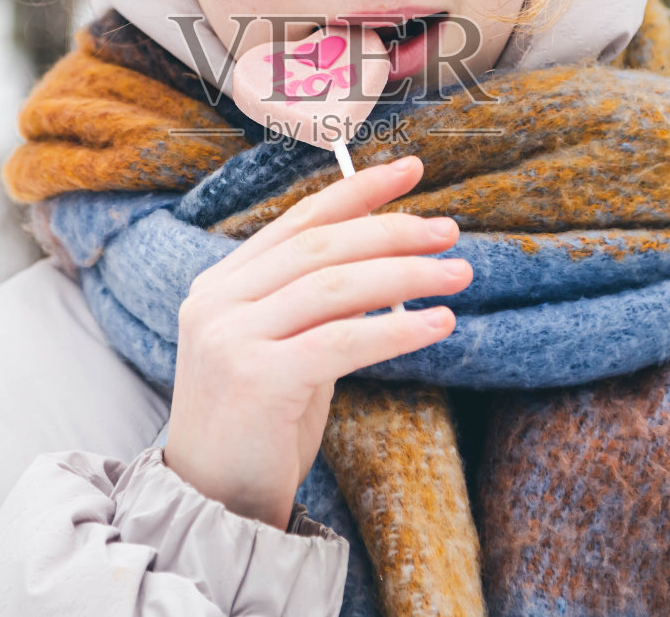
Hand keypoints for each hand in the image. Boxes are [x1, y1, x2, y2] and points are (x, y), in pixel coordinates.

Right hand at [162, 154, 469, 529]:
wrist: (213, 500)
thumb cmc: (259, 425)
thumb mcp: (286, 347)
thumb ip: (321, 304)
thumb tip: (393, 262)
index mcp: (221, 284)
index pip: (298, 221)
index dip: (356, 191)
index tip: (410, 170)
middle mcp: (218, 301)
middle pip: (320, 247)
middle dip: (391, 232)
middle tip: (448, 232)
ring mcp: (230, 338)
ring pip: (333, 287)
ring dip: (405, 276)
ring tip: (456, 275)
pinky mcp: (255, 379)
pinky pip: (340, 340)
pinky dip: (396, 330)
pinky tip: (438, 325)